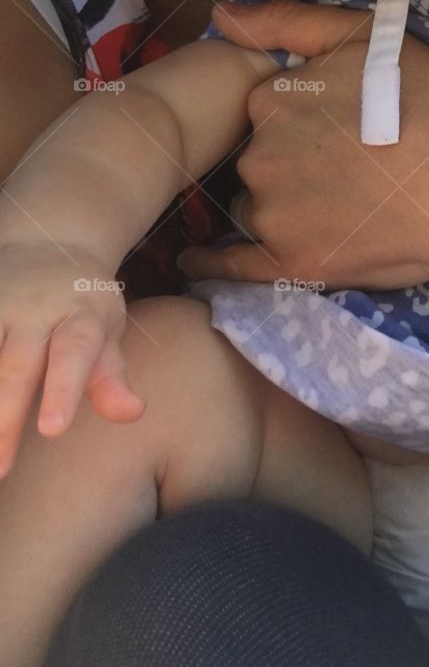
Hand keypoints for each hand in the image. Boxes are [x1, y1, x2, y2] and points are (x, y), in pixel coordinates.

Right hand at [0, 241, 143, 476]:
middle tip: (2, 466)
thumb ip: (111, 376)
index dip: (63, 389)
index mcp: (79, 314)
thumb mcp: (106, 330)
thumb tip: (134, 413)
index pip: (73, 353)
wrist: (49, 243)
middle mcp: (33, 310)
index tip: (52, 431)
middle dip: (6, 416)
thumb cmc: (83, 304)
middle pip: (16, 364)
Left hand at [177, 0, 428, 289]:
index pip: (267, 111)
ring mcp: (274, 213)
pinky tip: (199, 264)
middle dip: (292, 160)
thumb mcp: (367, 37)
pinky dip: (213, 265)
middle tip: (356, 166)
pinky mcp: (292, 263)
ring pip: (261, 206)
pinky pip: (232, 267)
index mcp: (271, 99)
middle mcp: (260, 156)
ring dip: (283, 205)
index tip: (343, 127)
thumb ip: (289, 20)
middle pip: (260, 158)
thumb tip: (219, 16)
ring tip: (347, 207)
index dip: (304, 118)